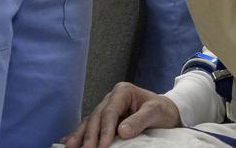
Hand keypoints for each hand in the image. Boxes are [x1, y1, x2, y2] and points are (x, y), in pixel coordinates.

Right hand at [60, 81, 180, 146]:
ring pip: (89, 121)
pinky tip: (68, 141)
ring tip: (70, 147)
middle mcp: (111, 98)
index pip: (109, 112)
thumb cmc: (162, 110)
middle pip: (97, 117)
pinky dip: (80, 134)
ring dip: (80, 135)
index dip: (104, 130)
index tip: (102, 146)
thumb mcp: (156, 112)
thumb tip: (122, 131)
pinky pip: (90, 126)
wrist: (166, 112)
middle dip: (90, 135)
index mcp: (122, 92)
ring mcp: (106, 108)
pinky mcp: (105, 119)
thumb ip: (140, 120)